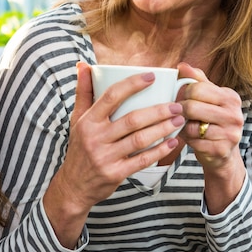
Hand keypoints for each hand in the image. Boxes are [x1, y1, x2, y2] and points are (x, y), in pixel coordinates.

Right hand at [43, 62, 184, 246]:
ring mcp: (105, 157)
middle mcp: (96, 137)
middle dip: (158, 111)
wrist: (73, 186)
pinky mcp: (115, 173)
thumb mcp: (77, 119)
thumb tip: (83, 64)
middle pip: (132, 119)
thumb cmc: (80, 148)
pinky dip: (159, 150)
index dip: (132, 84)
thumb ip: (83, 91)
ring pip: (140, 139)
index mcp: (88, 121)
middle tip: (176, 105)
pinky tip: (173, 142)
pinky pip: (142, 160)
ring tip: (179, 120)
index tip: (152, 76)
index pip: (111, 96)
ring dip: (163, 129)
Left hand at [177, 62, 245, 213]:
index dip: (184, 94)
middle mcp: (234, 114)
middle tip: (181, 115)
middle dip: (181, 111)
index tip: (184, 100)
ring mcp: (230, 134)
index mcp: (231, 97)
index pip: (197, 88)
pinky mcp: (221, 150)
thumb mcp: (209, 98)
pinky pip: (193, 142)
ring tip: (186, 126)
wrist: (223, 153)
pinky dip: (187, 140)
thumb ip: (196, 80)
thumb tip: (181, 65)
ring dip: (183, 127)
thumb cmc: (212, 121)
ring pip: (191, 126)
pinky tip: (191, 139)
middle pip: (192, 106)